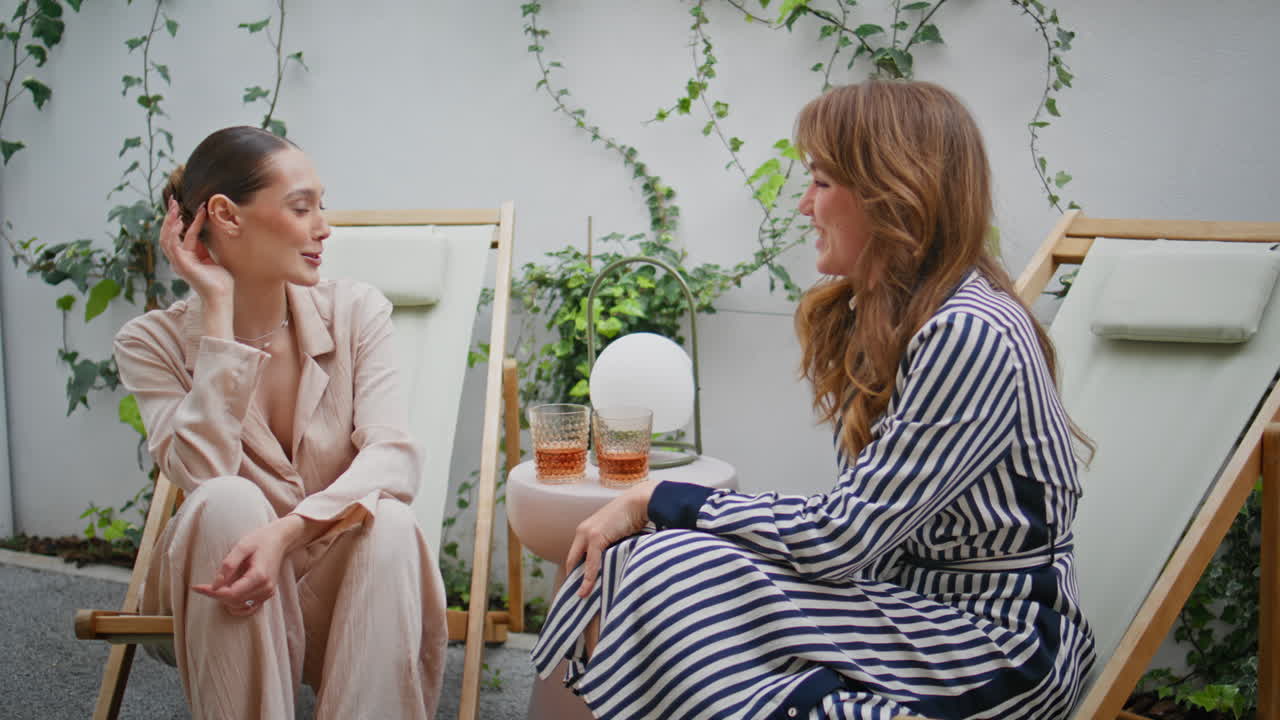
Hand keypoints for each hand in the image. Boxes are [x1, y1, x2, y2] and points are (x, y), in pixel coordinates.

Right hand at [160, 197, 232, 302]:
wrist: (221, 296)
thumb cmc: (220, 281)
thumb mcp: (211, 259)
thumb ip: (203, 248)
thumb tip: (200, 235)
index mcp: (186, 257)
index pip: (186, 235)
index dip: (191, 220)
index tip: (200, 206)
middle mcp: (179, 259)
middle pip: (169, 234)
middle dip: (170, 217)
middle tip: (173, 200)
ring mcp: (178, 262)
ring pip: (166, 238)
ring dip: (169, 222)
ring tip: (174, 208)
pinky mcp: (180, 264)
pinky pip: (172, 246)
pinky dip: (173, 233)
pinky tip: (178, 222)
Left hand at [192, 518, 293, 616]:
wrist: (279, 540)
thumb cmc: (260, 540)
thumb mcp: (242, 546)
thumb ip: (228, 565)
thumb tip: (215, 585)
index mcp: (259, 576)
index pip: (231, 593)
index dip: (211, 593)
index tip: (196, 587)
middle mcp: (265, 588)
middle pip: (233, 601)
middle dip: (216, 595)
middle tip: (203, 585)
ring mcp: (268, 593)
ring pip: (239, 606)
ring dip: (225, 600)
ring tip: (217, 587)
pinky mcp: (267, 595)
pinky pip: (249, 608)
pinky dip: (236, 605)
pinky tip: (228, 596)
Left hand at [566, 480, 657, 597]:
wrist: (638, 502)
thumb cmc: (633, 516)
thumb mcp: (617, 533)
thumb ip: (610, 545)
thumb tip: (612, 562)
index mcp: (586, 529)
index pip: (576, 554)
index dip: (576, 570)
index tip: (578, 585)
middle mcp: (583, 531)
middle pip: (572, 560)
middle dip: (573, 578)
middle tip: (576, 595)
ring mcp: (588, 534)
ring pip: (579, 564)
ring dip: (580, 581)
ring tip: (581, 597)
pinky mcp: (596, 537)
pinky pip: (591, 563)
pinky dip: (589, 578)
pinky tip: (587, 590)